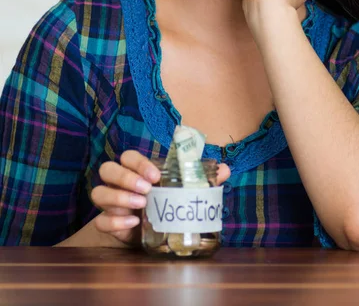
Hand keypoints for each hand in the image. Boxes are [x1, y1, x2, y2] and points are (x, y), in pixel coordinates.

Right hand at [91, 150, 230, 247]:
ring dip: (119, 197)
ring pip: (99, 193)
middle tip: (147, 190)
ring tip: (141, 205)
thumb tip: (225, 169)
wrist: (155, 234)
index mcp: (136, 170)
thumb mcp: (184, 191)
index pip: (127, 156)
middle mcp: (119, 183)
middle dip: (125, 177)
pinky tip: (132, 223)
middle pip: (107, 169)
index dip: (138, 162)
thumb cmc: (168, 204)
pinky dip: (114, 221)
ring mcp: (111, 204)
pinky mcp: (108, 224)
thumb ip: (202, 179)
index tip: (156, 174)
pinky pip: (100, 221)